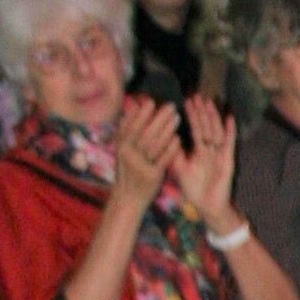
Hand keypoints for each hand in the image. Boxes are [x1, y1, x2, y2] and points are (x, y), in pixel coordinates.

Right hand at [109, 94, 178, 212]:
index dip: (141, 114)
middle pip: (145, 133)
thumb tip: (135, 105)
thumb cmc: (128, 168)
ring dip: (167, 130)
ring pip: (154, 145)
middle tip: (172, 106)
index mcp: (121, 146)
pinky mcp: (152, 176)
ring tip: (177, 118)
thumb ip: (127, 127)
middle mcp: (128, 155)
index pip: (131, 126)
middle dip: (159, 118)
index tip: (152, 101)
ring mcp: (140, 166)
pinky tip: (178, 138)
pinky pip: (163, 159)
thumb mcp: (122, 148)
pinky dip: (171, 148)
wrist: (128, 198)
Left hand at [169, 94, 236, 220]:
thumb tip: (166, 136)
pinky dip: (230, 131)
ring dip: (213, 117)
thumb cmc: (194, 189)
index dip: (192, 115)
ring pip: (216, 131)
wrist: (208, 207)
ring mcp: (220, 154)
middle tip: (197, 96)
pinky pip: (229, 144)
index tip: (187, 100)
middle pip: (206, 127)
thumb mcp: (180, 169)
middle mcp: (210, 150)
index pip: (195, 129)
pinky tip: (229, 117)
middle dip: (202, 112)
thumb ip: (175, 154)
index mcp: (199, 151)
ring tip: (209, 103)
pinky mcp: (228, 161)